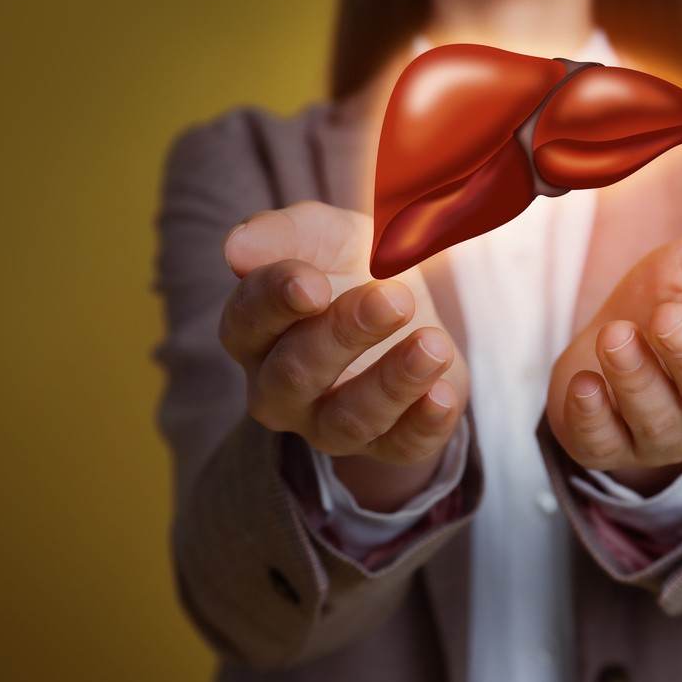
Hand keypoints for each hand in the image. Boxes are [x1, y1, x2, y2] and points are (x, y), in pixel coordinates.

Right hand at [220, 201, 469, 511]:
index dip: (276, 302)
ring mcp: (329, 424)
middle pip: (295, 375)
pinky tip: (444, 394)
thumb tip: (236, 247)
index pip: (247, 321)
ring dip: (393, 382)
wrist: (413, 307)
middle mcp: (280, 388)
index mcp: (256, 333)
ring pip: (348, 419)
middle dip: (344, 336)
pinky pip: (401, 448)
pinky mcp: (386, 443)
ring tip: (433, 344)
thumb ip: (287, 234)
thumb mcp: (328, 235)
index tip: (311, 283)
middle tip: (394, 298)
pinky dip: (424, 424)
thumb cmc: (353, 268)